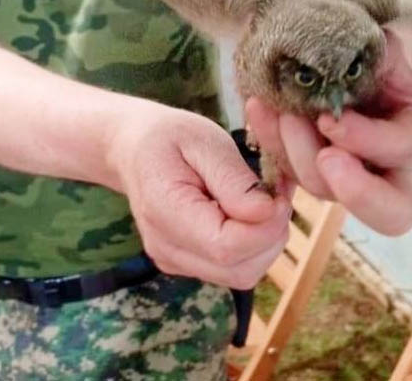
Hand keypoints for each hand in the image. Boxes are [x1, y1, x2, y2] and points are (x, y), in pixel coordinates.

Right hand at [109, 105, 291, 288]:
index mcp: (164, 212)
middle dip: (271, 237)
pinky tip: (248, 212)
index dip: (265, 228)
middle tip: (277, 197)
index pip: (226, 247)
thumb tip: (266, 213)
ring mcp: (174, 260)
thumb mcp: (203, 140)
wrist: (132, 148)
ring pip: (242, 275)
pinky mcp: (187, 263)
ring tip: (263, 201)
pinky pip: (233, 268)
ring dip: (265, 242)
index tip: (279, 196)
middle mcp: (166, 247)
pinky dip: (253, 245)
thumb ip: (234, 179)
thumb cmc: (169, 137)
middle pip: (239, 270)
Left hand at [245, 29, 411, 235]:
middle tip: (326, 159)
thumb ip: (383, 54)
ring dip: (298, 153)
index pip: (405, 151)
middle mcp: (391, 169)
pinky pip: (288, 170)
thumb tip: (370, 52)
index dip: (369, 140)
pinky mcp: (309, 173)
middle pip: (390, 213)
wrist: (334, 58)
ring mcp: (348, 179)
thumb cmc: (370, 58)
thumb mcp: (384, 51)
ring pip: (324, 189)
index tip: (332, 121)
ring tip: (283, 113)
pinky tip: (259, 109)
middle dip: (357, 191)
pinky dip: (270, 140)